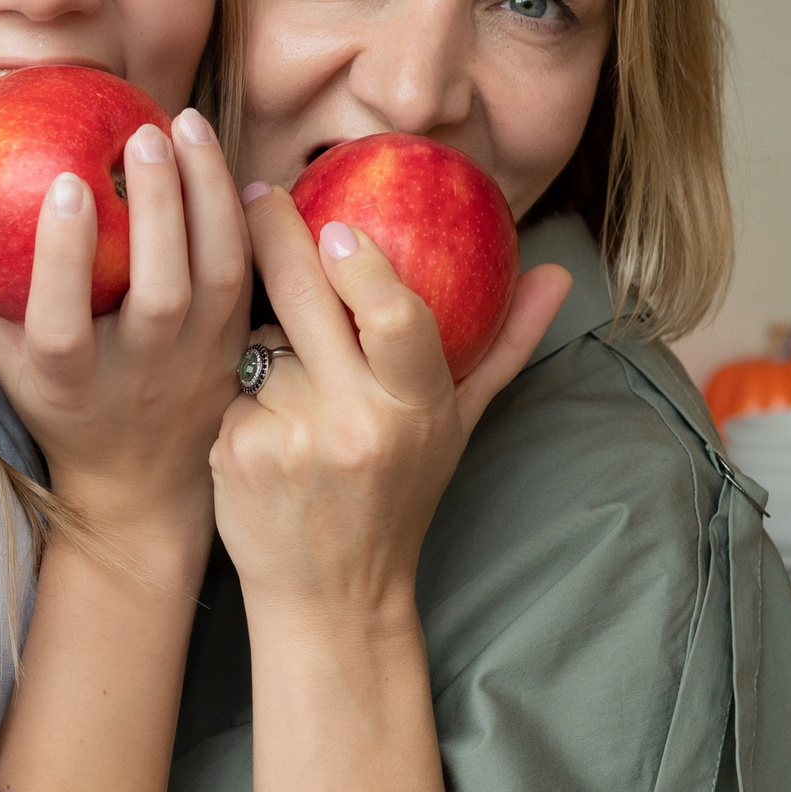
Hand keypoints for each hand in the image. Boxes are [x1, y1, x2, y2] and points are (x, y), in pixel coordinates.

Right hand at [0, 107, 251, 583]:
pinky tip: (228, 164)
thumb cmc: (67, 409)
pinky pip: (251, 276)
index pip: (63, 323)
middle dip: (156, 207)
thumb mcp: (12, 372)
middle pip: (160, 292)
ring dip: (209, 194)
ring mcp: (198, 363)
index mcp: (71, 382)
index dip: (64, 257)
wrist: (145, 484)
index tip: (65, 185)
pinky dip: (244, 218)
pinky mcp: (239, 349)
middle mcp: (141, 374)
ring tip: (187, 124)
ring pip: (219, 276)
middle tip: (143, 132)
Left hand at [210, 184, 571, 624]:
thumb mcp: (459, 426)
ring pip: (264, 342)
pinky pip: (232, 384)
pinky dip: (244, 388)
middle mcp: (354, 423)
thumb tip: (558, 274)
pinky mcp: (236, 452)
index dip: (364, 267)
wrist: (332, 598)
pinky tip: (264, 424)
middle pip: (304, 301)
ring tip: (294, 385)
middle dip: (277, 234)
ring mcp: (290, 438)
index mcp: (414, 409)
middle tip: (261, 193)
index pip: (398, 320)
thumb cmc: (399, 499)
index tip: (338, 225)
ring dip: (270, 342)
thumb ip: (505, 346)